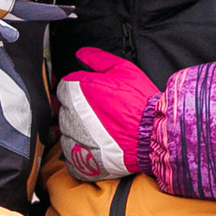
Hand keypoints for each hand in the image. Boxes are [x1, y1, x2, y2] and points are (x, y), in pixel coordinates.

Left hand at [55, 48, 159, 182]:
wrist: (152, 135)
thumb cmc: (139, 103)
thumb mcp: (123, 70)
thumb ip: (98, 59)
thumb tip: (81, 54)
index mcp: (76, 91)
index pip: (63, 88)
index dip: (77, 91)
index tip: (90, 96)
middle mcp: (70, 115)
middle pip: (64, 110)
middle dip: (78, 110)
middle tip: (100, 113)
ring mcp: (73, 140)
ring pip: (66, 133)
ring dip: (78, 131)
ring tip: (101, 131)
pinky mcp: (79, 161)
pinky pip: (71, 155)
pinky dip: (81, 151)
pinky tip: (98, 146)